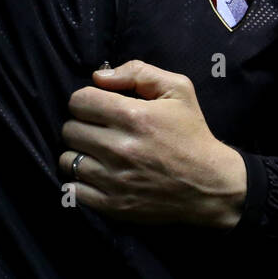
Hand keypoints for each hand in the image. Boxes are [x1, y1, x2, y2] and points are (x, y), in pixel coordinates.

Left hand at [58, 59, 247, 228]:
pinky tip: (96, 173)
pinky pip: (74, 190)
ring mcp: (114, 180)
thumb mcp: (178, 89)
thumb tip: (98, 76)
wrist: (210, 185)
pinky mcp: (113, 206)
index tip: (97, 105)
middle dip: (81, 124)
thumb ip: (138, 72)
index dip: (85, 99)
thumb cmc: (192, 133)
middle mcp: (120, 148)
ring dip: (79, 152)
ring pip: (67, 160)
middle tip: (98, 128)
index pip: (79, 101)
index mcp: (133, 116)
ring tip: (96, 151)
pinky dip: (80, 181)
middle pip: (70, 130)